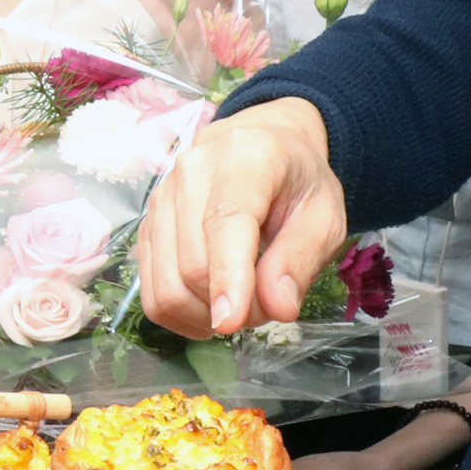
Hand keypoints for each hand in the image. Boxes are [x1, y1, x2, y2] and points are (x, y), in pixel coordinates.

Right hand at [138, 97, 349, 335]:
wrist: (263, 147)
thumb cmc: (298, 184)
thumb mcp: (324, 217)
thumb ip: (300, 260)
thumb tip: (277, 308)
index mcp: (246, 157)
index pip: (225, 221)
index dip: (226, 276)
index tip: (231, 322)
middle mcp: (191, 171)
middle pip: (192, 264)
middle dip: (231, 306)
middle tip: (267, 305)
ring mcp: (161, 198)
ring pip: (166, 284)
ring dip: (205, 314)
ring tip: (241, 302)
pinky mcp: (146, 225)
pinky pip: (152, 290)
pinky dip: (181, 314)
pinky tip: (211, 306)